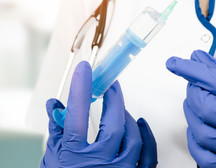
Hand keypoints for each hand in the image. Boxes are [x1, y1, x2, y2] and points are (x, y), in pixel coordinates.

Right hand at [41, 61, 156, 167]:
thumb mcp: (54, 158)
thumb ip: (56, 131)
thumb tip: (55, 105)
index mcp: (75, 157)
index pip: (78, 116)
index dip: (82, 89)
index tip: (86, 70)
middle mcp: (100, 164)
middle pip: (113, 123)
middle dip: (113, 99)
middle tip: (111, 85)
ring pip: (133, 136)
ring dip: (127, 117)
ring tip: (119, 108)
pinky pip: (149, 152)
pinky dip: (147, 135)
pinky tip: (141, 124)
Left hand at [166, 50, 215, 167]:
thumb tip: (199, 59)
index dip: (192, 70)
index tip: (175, 63)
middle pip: (205, 105)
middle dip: (194, 91)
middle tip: (195, 84)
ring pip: (199, 129)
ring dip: (191, 112)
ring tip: (199, 103)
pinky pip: (199, 152)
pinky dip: (194, 136)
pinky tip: (200, 126)